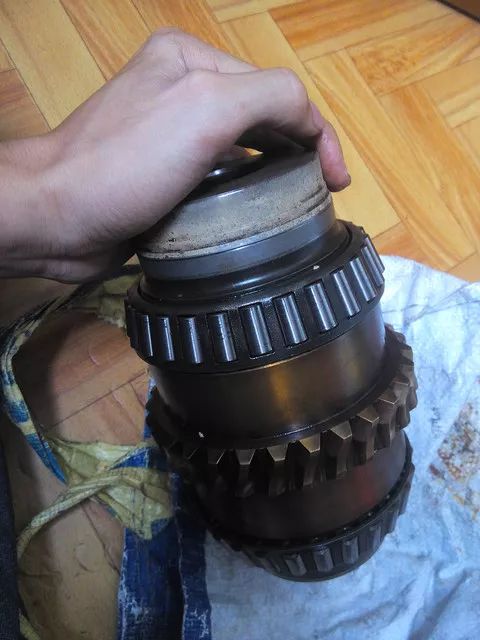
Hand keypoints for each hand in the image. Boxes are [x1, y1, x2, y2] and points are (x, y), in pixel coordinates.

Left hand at [0, 29, 348, 281]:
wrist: (58, 218)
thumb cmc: (125, 164)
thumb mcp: (205, 111)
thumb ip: (269, 97)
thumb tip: (308, 120)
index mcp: (191, 61)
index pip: (275, 89)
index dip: (316, 131)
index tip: (338, 179)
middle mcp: (181, 90)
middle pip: (260, 117)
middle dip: (298, 149)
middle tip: (322, 190)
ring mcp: (170, 134)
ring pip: (241, 150)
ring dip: (273, 172)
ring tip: (296, 202)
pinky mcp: (163, 175)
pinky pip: (217, 178)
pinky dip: (242, 192)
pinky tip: (252, 211)